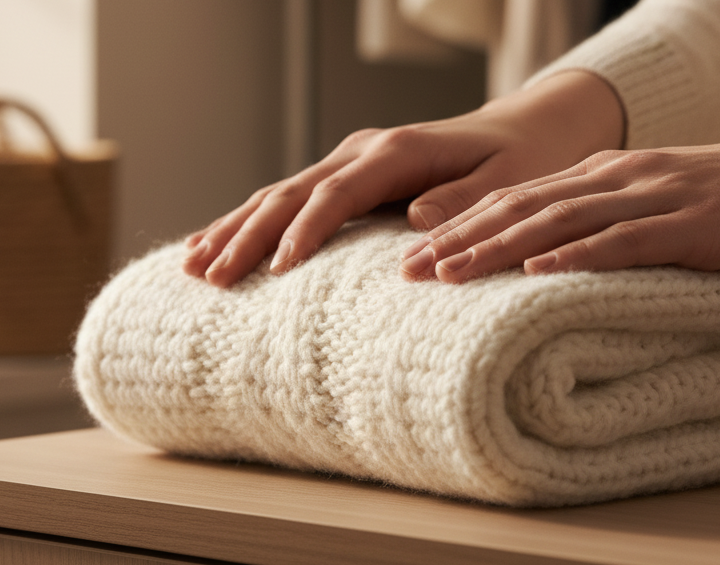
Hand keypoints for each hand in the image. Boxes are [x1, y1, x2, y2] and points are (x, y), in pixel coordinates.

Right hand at [183, 71, 622, 286]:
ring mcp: (352, 159)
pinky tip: (219, 243)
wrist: (527, 130)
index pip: (337, 193)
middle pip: (291, 192)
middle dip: (246, 234)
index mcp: (398, 151)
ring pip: (278, 193)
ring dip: (235, 228)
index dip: (304, 231)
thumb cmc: (521, 162)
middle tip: (210, 278)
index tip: (276, 272)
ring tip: (192, 267)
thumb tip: (414, 225)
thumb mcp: (507, 183)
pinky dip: (251, 222)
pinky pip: (290, 198)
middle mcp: (365, 149)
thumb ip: (463, 201)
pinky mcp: (349, 174)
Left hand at [400, 102, 719, 282]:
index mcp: (602, 178)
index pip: (515, 201)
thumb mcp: (654, 206)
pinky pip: (624, 240)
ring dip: (498, 249)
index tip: (414, 257)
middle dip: (458, 239)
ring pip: (558, 222)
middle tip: (405, 271)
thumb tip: (552, 262)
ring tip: (448, 274)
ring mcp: (649, 198)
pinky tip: (540, 274)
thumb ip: (604, 225)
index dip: (460, 227)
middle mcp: (614, 180)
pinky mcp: (688, 223)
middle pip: (520, 208)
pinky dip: (578, 256)